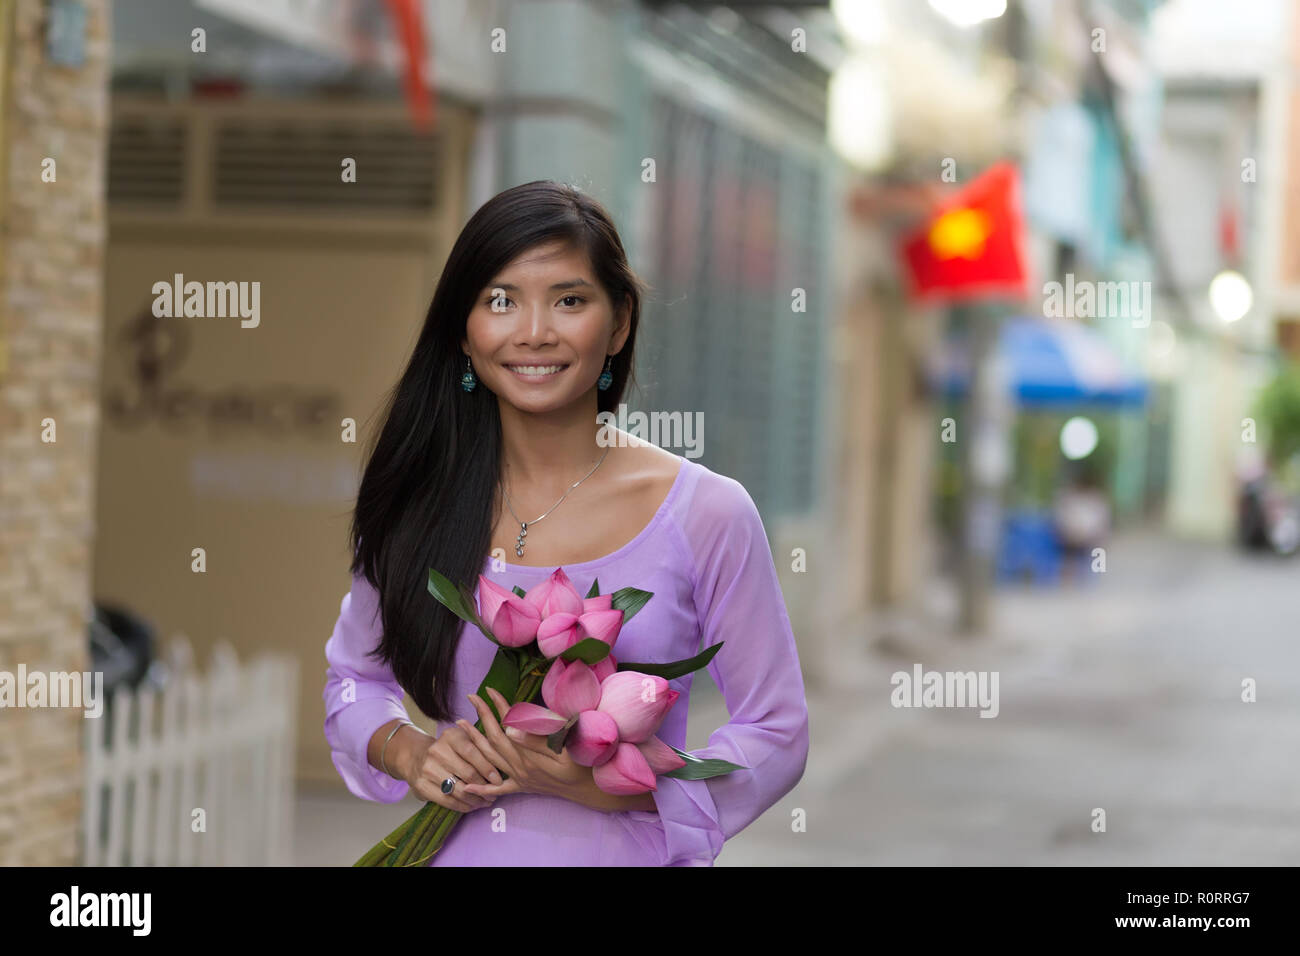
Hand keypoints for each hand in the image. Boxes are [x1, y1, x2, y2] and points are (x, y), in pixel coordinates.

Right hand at [398, 721, 502, 814]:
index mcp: (450, 736)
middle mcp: (437, 751)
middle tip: (496, 793)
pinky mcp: (422, 786)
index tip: (499, 780)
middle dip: (485, 786)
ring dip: (476, 799)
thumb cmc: (449, 749)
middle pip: (467, 773)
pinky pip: (448, 801)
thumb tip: (505, 761)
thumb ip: (481, 746)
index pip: (472, 752)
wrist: (416, 756)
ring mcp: (427, 769)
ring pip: (459, 790)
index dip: (487, 767)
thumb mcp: (462, 739)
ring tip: (487, 801)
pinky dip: (463, 806)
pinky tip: (473, 806)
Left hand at [460, 688, 592, 803]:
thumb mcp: (564, 749)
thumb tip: (510, 729)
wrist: (588, 789)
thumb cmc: (581, 765)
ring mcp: (519, 777)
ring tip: (460, 726)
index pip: (509, 724)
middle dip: (482, 715)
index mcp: (529, 753)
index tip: (489, 690)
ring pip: (490, 758)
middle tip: (471, 697)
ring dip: (474, 741)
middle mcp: (520, 765)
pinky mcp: (523, 786)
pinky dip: (482, 788)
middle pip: (495, 738)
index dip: (498, 706)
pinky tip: (466, 785)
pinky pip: (498, 789)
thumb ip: (536, 740)